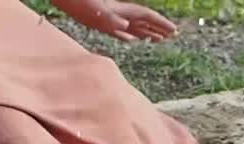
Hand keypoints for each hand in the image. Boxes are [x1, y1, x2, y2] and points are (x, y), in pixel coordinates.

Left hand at [58, 0, 177, 41]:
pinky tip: (132, 40)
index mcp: (124, 11)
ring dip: (148, 32)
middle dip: (159, 28)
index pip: (148, 17)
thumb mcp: (98, 14)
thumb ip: (112, 20)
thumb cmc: (83, 5)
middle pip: (145, 21)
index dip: (161, 24)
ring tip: (158, 39)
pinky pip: (121, 31)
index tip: (174, 31)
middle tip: (174, 35)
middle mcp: (121, 14)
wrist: (69, 0)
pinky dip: (130, 36)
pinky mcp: (103, 23)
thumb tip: (125, 27)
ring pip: (135, 26)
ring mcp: (113, 19)